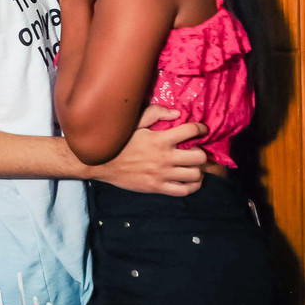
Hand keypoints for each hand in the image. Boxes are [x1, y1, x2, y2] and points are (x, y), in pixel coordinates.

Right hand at [93, 119, 209, 195]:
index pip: (190, 131)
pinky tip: (189, 179)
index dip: (201, 129)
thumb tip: (176, 113)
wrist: (103, 164)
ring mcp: (162, 175)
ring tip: (193, 166)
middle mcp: (164, 158)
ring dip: (198, 169)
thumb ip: (155, 113)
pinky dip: (192, 186)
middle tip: (195, 150)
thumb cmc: (120, 141)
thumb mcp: (135, 122)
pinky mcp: (157, 188)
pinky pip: (184, 190)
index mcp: (160, 139)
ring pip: (194, 175)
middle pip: (198, 157)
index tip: (202, 129)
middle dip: (201, 152)